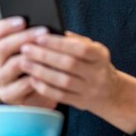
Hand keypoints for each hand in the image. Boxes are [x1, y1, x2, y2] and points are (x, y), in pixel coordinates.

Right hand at [0, 16, 57, 108]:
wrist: (49, 89)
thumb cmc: (44, 61)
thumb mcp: (38, 45)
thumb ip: (35, 35)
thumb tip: (44, 23)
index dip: (4, 26)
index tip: (23, 20)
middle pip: (3, 47)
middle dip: (25, 37)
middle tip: (45, 31)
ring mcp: (0, 81)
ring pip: (13, 64)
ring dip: (34, 56)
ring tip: (49, 50)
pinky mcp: (8, 96)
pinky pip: (23, 84)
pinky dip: (38, 75)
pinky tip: (49, 69)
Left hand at [19, 32, 135, 132]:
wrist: (111, 93)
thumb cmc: (95, 65)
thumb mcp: (93, 49)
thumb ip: (76, 41)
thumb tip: (54, 32)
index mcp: (101, 56)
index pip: (80, 48)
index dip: (59, 43)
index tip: (39, 37)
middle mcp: (97, 73)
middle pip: (69, 64)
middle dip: (45, 56)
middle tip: (26, 48)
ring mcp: (90, 90)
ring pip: (63, 81)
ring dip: (41, 71)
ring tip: (24, 62)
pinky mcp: (81, 103)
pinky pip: (60, 96)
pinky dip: (44, 87)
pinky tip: (32, 79)